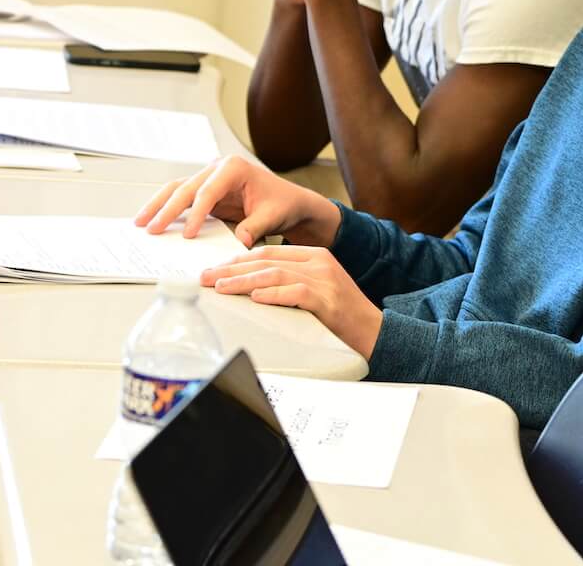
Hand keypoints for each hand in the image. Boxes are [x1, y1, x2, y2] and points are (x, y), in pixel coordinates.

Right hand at [134, 154, 340, 247]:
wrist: (288, 202)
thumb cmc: (282, 204)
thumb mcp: (272, 215)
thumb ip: (254, 227)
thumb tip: (239, 242)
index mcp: (234, 168)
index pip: (208, 191)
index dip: (197, 213)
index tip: (189, 235)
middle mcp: (218, 168)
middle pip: (186, 187)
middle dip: (167, 209)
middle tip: (151, 229)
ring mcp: (209, 178)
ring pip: (177, 189)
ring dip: (158, 205)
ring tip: (140, 223)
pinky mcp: (205, 191)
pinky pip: (182, 198)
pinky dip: (166, 208)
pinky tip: (153, 221)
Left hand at [201, 245, 382, 357]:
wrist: (377, 332)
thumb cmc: (343, 316)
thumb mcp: (316, 291)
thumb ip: (290, 283)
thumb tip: (252, 289)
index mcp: (315, 256)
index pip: (269, 251)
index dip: (238, 259)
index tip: (215, 268)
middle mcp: (319, 262)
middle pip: (267, 259)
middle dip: (232, 268)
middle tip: (206, 277)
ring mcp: (325, 279)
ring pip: (275, 273)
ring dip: (243, 281)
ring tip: (220, 287)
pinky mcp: (328, 299)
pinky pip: (295, 293)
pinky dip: (272, 294)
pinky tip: (255, 297)